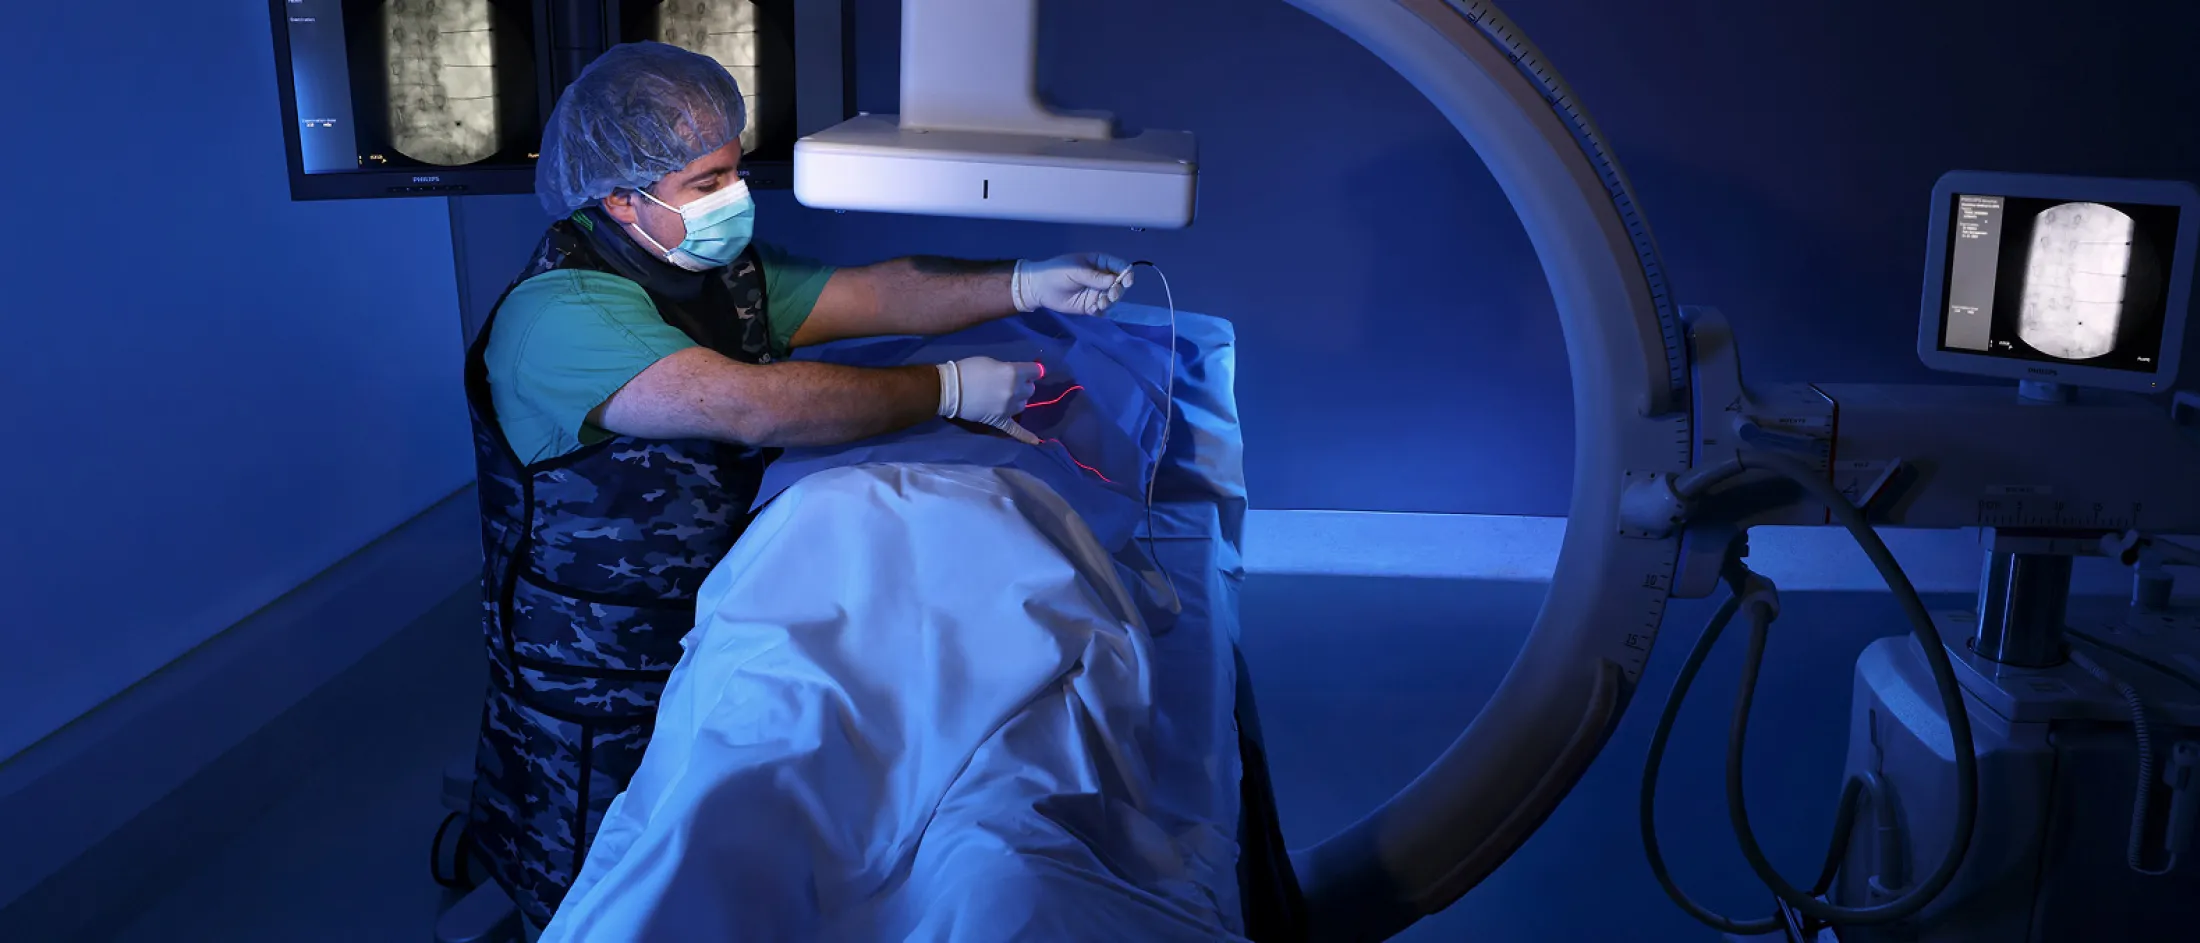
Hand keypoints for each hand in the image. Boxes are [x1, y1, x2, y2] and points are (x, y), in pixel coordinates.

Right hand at [936, 357, 1042, 444]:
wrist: (950, 389)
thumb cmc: (969, 370)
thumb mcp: (992, 362)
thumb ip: (1008, 369)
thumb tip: (1017, 376)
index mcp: (1013, 373)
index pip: (1035, 371)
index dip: (1033, 370)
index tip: (1030, 371)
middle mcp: (1015, 391)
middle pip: (1031, 390)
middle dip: (1023, 386)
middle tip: (1008, 384)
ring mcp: (1008, 408)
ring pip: (1023, 405)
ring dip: (1017, 401)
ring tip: (1004, 398)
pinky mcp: (1000, 421)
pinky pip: (1016, 430)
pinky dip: (1026, 436)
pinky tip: (1036, 441)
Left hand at [1012, 253, 1133, 315]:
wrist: (1038, 288)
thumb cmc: (1056, 273)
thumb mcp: (1075, 270)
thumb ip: (1094, 276)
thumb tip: (1114, 281)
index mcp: (1099, 263)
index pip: (1118, 266)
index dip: (1126, 273)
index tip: (1127, 281)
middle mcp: (1101, 278)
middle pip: (1120, 284)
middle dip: (1118, 290)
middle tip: (1110, 295)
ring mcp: (1096, 292)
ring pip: (1113, 297)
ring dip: (1110, 301)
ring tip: (1100, 303)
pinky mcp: (1091, 306)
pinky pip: (1103, 309)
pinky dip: (1102, 310)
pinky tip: (1094, 310)